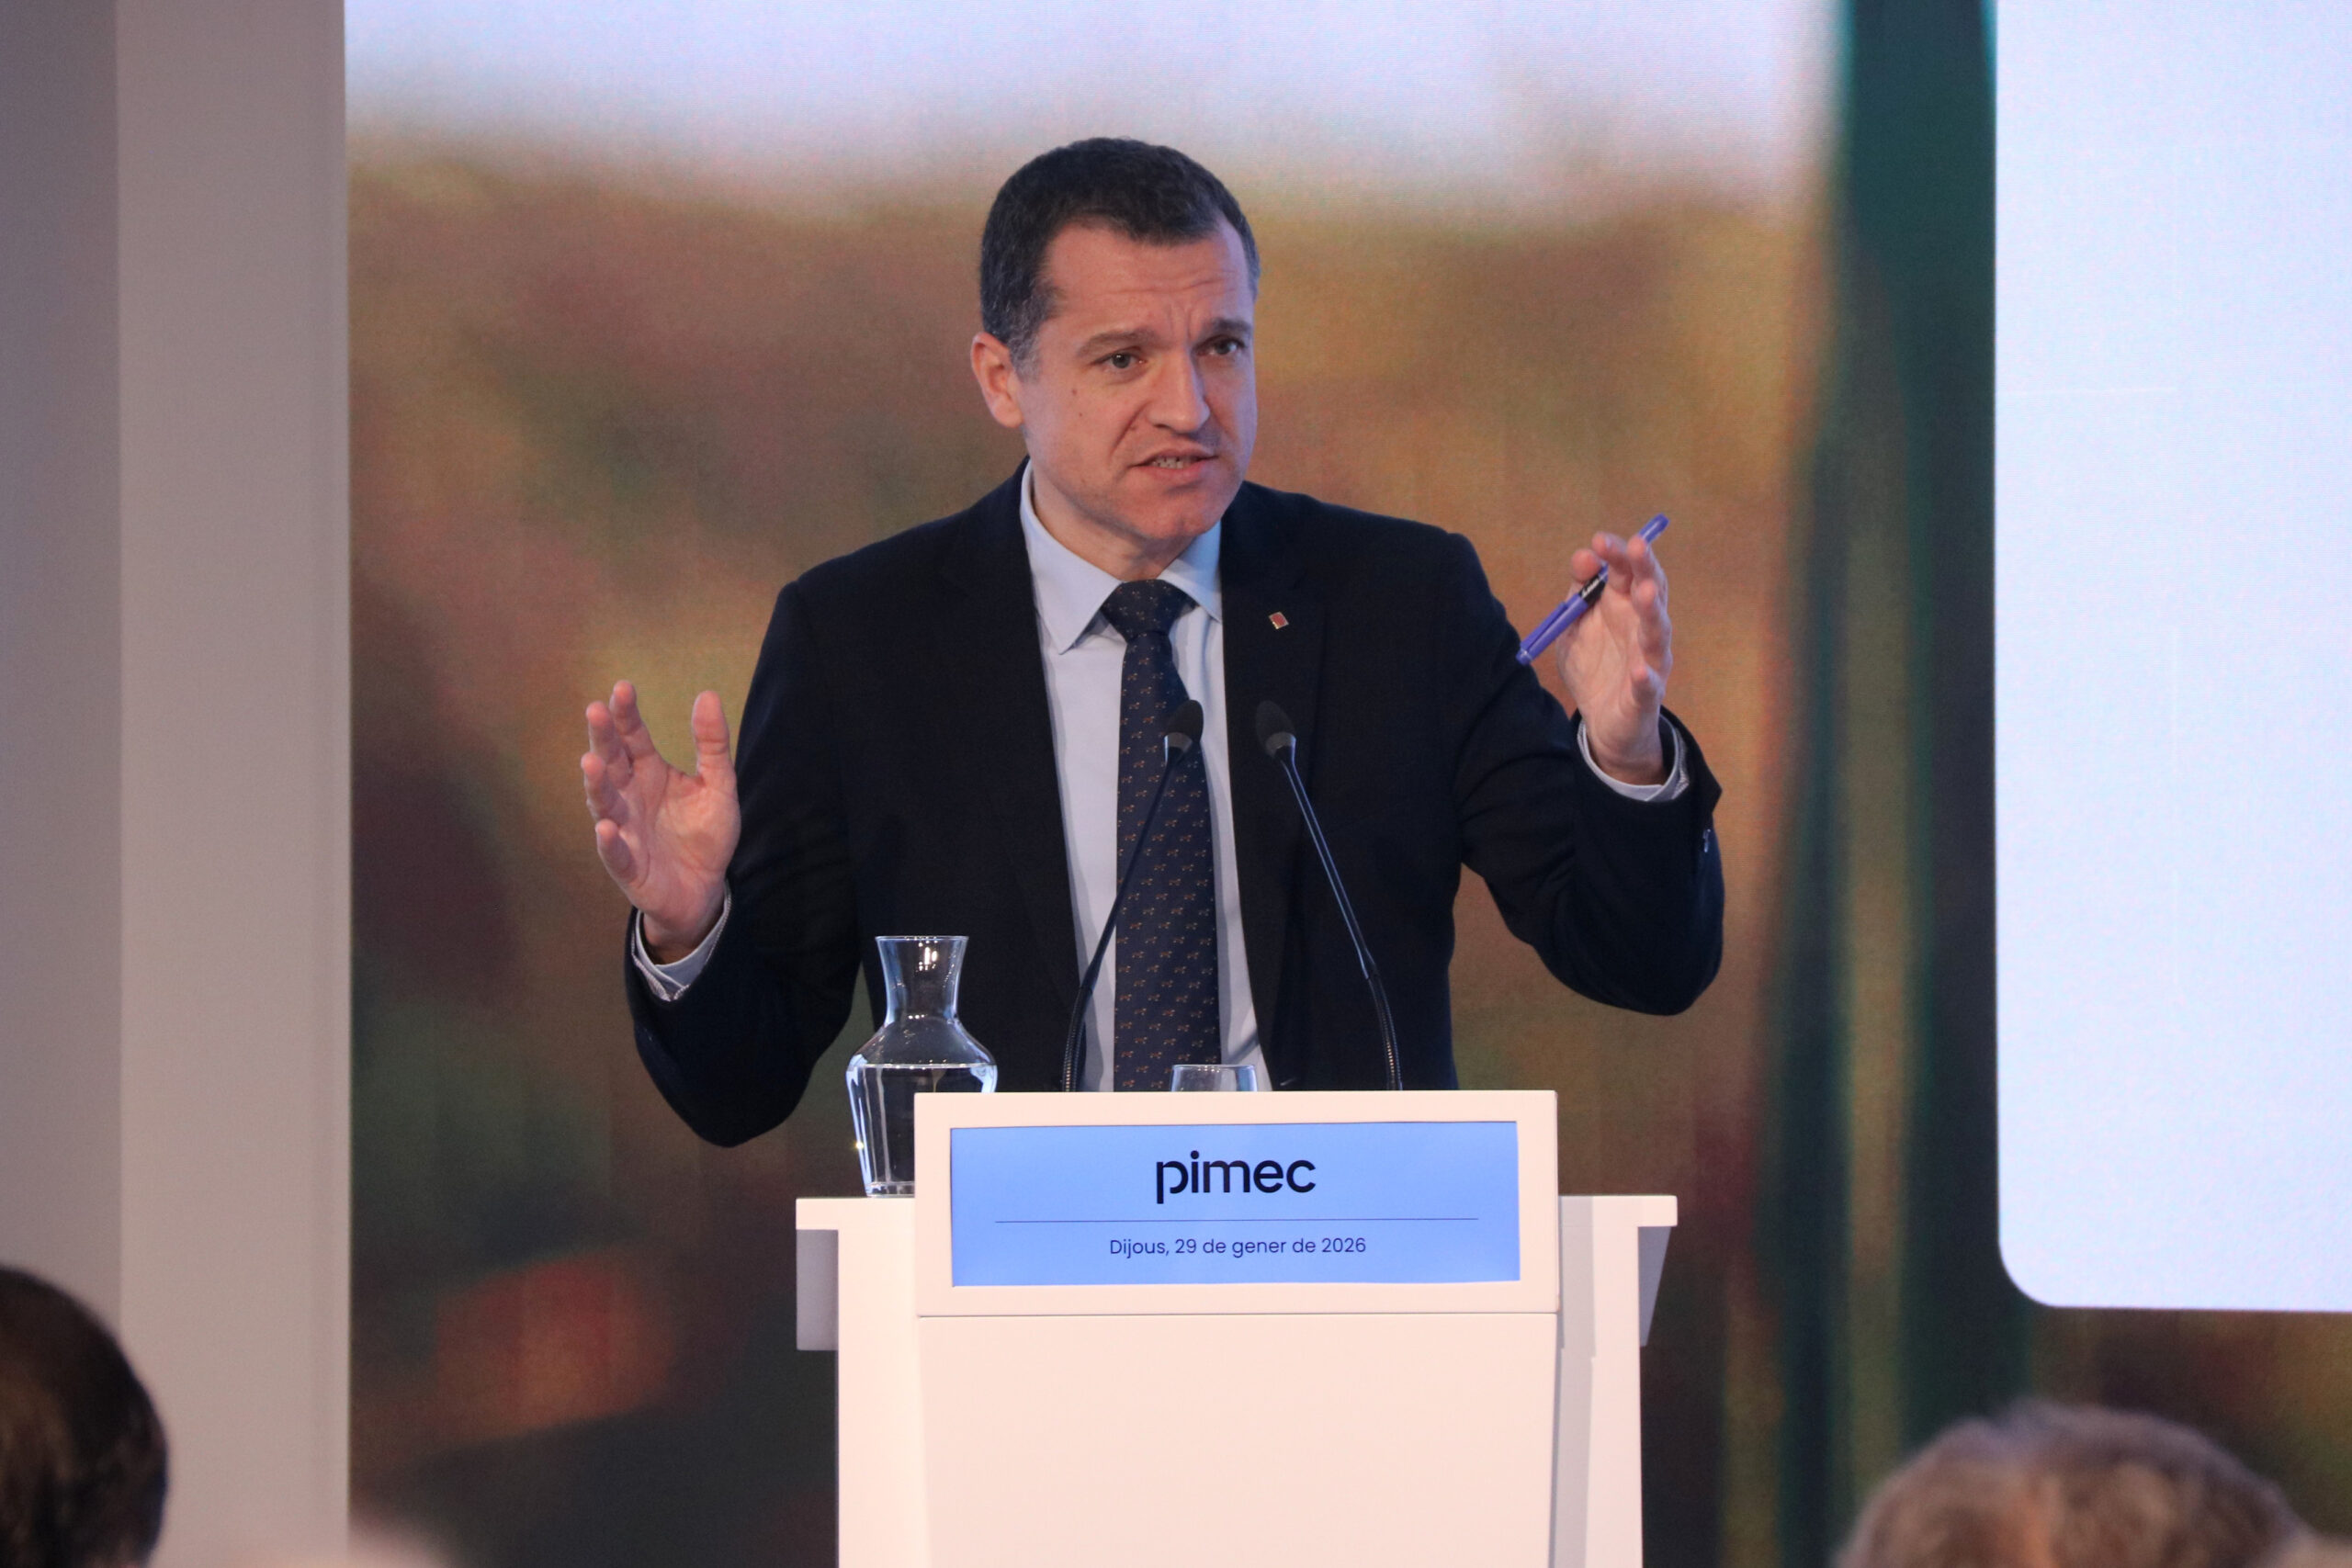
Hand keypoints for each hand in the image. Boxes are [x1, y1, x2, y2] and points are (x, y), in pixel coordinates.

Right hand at [582, 682, 739, 960]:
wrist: (703, 889)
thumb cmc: (703, 834)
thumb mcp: (718, 785)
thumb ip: (712, 744)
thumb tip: (707, 695)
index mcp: (649, 773)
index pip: (633, 738)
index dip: (627, 715)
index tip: (623, 688)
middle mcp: (630, 797)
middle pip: (612, 763)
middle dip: (603, 738)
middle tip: (596, 711)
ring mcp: (625, 830)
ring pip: (605, 803)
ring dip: (596, 784)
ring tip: (591, 761)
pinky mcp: (628, 866)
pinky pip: (615, 852)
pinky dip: (609, 841)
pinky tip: (606, 826)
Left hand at [1554, 529, 1672, 784]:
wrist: (1603, 723)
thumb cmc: (1594, 665)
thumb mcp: (1577, 624)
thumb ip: (1580, 591)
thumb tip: (1584, 555)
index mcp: (1626, 608)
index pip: (1629, 572)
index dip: (1618, 554)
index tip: (1600, 540)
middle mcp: (1643, 629)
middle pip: (1651, 592)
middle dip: (1644, 569)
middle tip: (1636, 546)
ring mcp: (1650, 661)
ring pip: (1657, 633)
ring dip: (1651, 612)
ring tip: (1644, 594)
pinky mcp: (1645, 695)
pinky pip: (1648, 685)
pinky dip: (1645, 678)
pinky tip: (1639, 671)